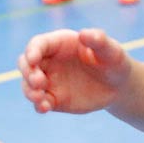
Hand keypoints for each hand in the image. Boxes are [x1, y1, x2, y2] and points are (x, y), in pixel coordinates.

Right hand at [18, 28, 132, 114]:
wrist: (117, 86)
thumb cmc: (113, 61)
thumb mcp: (111, 50)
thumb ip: (98, 40)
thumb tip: (83, 33)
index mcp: (59, 43)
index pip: (38, 44)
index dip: (32, 50)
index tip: (33, 59)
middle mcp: (49, 61)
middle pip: (26, 63)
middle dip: (27, 72)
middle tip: (39, 81)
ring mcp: (49, 81)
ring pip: (28, 84)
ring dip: (29, 91)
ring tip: (40, 98)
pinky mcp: (54, 99)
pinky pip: (40, 102)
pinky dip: (39, 105)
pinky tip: (45, 108)